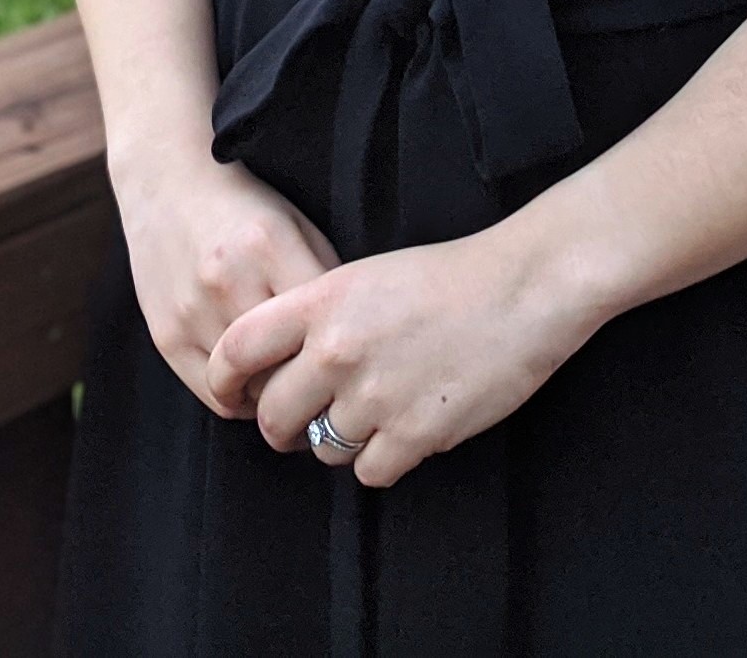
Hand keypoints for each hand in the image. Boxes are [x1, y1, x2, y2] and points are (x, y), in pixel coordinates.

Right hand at [112, 147, 341, 420]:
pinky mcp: (166, 335)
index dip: (341, 351)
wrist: (166, 183)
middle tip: (323, 384)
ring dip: (272, 392)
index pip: (320, 326)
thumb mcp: (296, 223)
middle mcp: (229, 280)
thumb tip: (349, 337)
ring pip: (250, 388)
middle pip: (285, 365)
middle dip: (308, 380)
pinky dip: (238, 396)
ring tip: (287, 380)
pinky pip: (213, 393)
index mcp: (270, 244)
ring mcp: (193, 311)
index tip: (351, 361)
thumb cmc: (244, 205)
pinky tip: (251, 378)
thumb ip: (323, 275)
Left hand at [205, 222, 600, 487]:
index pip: (237, 348)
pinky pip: (369, 471)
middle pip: (273, 415)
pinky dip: (383, 458)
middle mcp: (339, 349)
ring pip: (322, 449)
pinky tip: (406, 426)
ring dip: (340, 441)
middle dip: (283, 427)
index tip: (233, 393)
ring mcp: (376, 394)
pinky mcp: (414, 432)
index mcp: (323, 300)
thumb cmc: (447, 277)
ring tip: (372, 413)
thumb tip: (281, 368)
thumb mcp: (367, 275)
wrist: (521, 289)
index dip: (224, 379)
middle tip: (302, 422)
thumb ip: (317, 316)